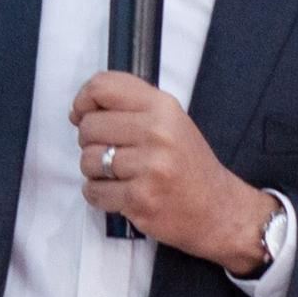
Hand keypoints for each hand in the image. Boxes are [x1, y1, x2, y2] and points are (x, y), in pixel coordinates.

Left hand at [71, 72, 276, 272]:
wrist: (217, 209)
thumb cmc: (189, 165)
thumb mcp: (170, 120)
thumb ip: (131, 107)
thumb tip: (80, 110)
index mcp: (163, 107)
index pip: (103, 87)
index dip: (83, 100)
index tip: (82, 114)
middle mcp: (157, 132)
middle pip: (89, 126)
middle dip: (90, 141)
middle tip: (110, 151)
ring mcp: (149, 167)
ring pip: (87, 160)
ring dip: (95, 171)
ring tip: (119, 175)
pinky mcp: (140, 199)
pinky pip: (94, 192)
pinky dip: (99, 195)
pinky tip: (120, 192)